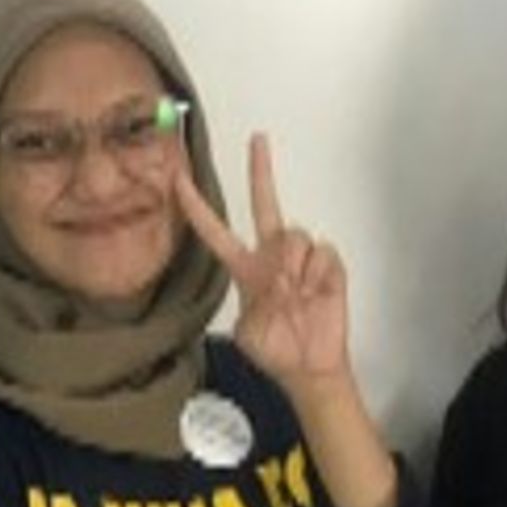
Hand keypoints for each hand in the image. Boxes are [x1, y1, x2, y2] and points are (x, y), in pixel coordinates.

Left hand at [175, 132, 352, 392]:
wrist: (311, 367)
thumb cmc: (276, 351)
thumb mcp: (247, 333)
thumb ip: (252, 304)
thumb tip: (273, 282)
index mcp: (245, 270)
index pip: (216, 232)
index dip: (196, 208)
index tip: (178, 180)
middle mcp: (271, 257)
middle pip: (265, 205)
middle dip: (260, 170)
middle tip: (257, 138)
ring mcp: (301, 259)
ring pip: (294, 236)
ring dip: (294, 268)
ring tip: (296, 297)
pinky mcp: (328, 265)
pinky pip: (321, 252)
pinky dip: (317, 275)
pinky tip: (315, 295)